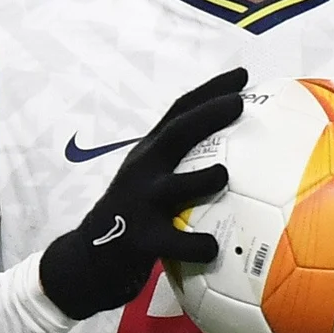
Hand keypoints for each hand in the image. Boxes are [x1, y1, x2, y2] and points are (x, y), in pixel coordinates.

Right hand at [39, 68, 246, 319]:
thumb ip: (185, 166)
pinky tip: (214, 247)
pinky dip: (195, 244)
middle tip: (238, 103)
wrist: (90, 258)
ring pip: (171, 187)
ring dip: (200, 179)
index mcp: (150, 153)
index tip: (243, 75)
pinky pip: (172, 243)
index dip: (210, 90)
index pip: (180, 112)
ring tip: (224, 175)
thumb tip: (243, 157)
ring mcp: (139, 203)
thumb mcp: (153, 181)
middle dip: (207, 115)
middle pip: (174, 135)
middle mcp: (143, 170)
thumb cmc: (137, 216)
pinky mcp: (139, 239)